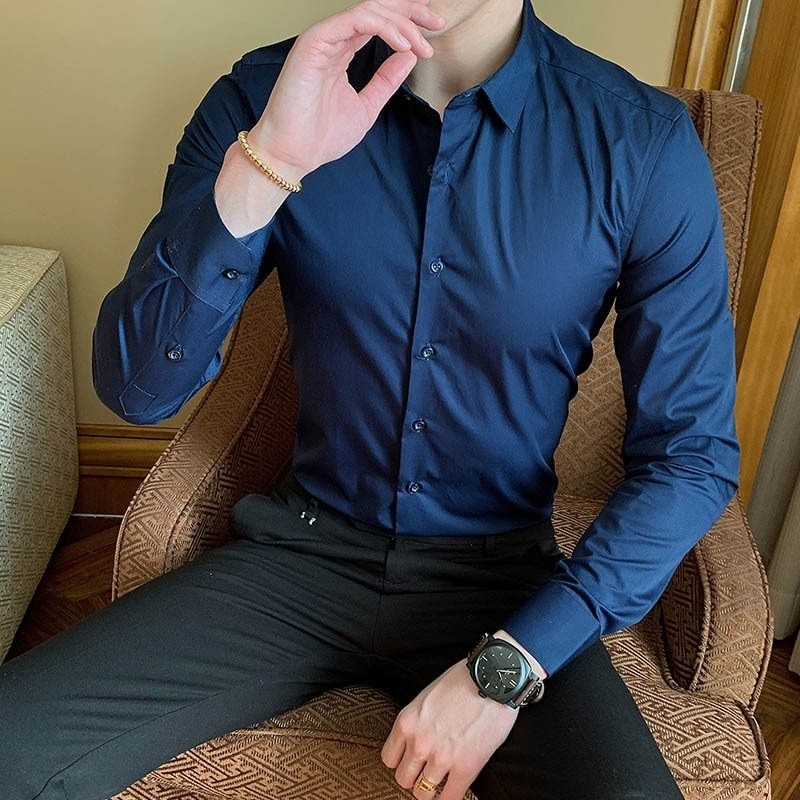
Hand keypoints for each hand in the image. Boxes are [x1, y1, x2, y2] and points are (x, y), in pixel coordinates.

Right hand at [248, 0, 444, 179]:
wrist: (293, 153)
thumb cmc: (320, 136)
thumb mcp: (367, 106)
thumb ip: (386, 80)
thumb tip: (409, 56)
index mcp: (342, 52)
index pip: (378, 25)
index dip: (408, 24)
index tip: (433, 35)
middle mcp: (333, 41)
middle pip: (377, 10)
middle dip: (410, 12)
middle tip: (436, 23)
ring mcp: (323, 39)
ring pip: (369, 11)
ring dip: (401, 23)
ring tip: (421, 42)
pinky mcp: (315, 42)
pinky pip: (356, 21)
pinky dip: (384, 28)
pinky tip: (403, 43)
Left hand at [381, 660, 518, 799]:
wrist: (492, 679)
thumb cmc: (462, 681)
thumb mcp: (427, 697)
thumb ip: (418, 722)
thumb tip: (416, 740)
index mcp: (406, 722)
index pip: (389, 759)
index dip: (402, 761)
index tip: (411, 760)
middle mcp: (419, 743)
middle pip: (403, 779)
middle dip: (415, 776)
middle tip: (427, 771)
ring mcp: (441, 758)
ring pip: (423, 793)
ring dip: (432, 788)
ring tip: (442, 779)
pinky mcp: (465, 768)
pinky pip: (449, 798)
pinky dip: (449, 797)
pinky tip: (455, 788)